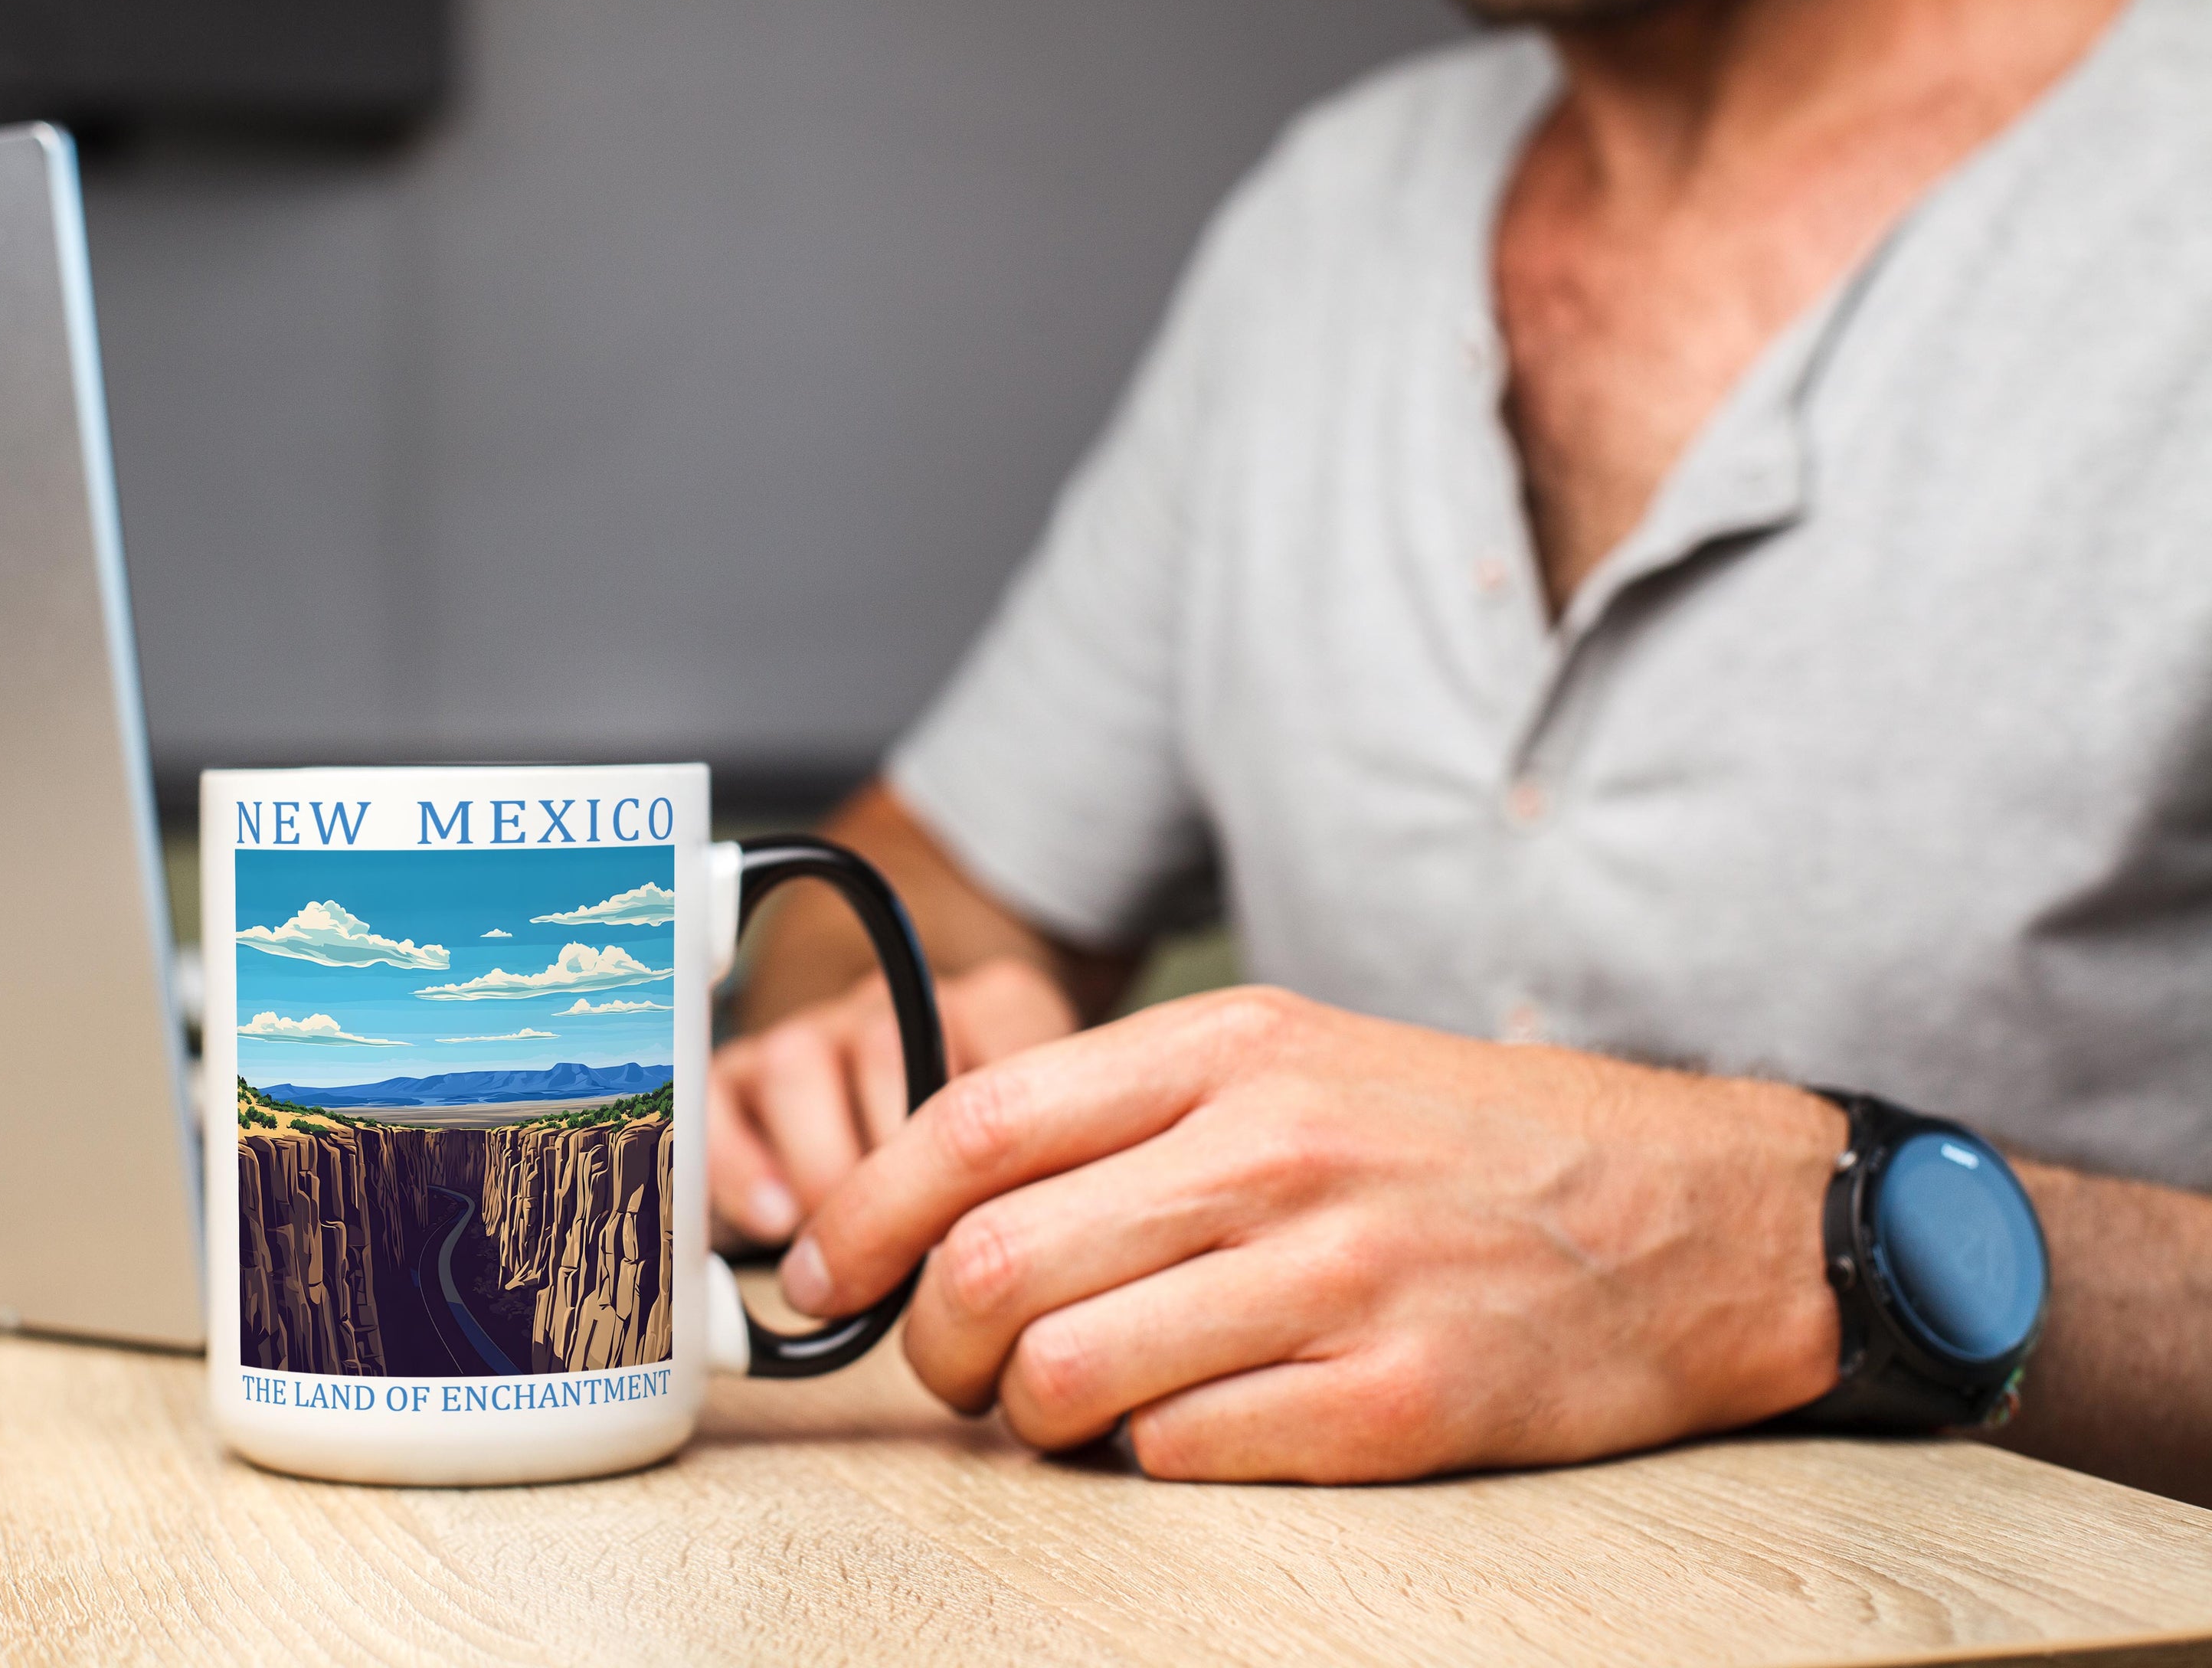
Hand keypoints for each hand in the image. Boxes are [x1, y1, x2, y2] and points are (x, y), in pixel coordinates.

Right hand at [709, 956, 1078, 1246]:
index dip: (994, 1142)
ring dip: (821, 1168)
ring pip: (795, 1064)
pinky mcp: (740, 1077)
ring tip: (847, 1246)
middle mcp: (894, 1008)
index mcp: (988, 1011)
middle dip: (896, 1164)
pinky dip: (739, 1165)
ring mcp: (812, 1034)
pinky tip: (776, 1221)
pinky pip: (716, 1101)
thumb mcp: (1042, 1160)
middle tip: (914, 1246)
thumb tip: (1013, 1253)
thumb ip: (1041, 1180)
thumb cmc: (990, 1170)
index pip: (1002, 1043)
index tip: (994, 1221)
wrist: (913, 1152)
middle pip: (883, 1049)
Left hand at [776, 988, 1846, 1481]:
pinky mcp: (1396, 1403)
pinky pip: (1179, 1456)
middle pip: (991, 1265)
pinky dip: (1150, 1458)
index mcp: (1232, 1052)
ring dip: (1025, 1418)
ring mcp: (1337, 1280)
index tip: (818, 1280)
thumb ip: (1126, 1119)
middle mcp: (1273, 1153)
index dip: (861, 1216)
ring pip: (1062, 1376)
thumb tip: (945, 1207)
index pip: (973, 1127)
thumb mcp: (1295, 1061)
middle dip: (928, 1345)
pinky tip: (1191, 1425)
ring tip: (1066, 1406)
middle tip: (950, 1368)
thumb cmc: (1462, 1141)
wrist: (1694, 1213)